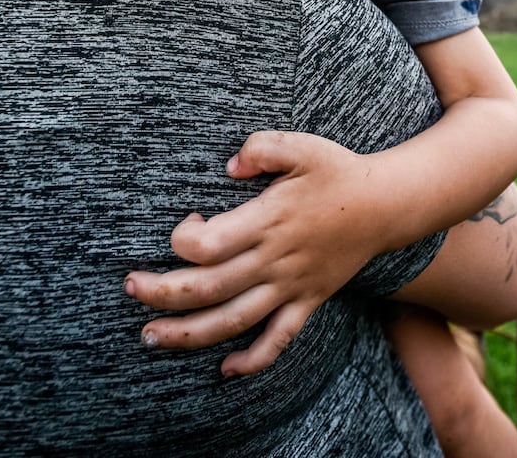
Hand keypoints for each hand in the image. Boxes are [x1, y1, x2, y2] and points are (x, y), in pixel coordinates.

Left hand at [124, 131, 389, 375]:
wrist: (386, 205)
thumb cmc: (337, 172)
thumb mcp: (302, 145)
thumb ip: (262, 148)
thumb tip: (229, 166)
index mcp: (269, 221)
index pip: (209, 245)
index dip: (183, 239)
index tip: (185, 223)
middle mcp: (275, 260)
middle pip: (208, 289)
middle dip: (161, 292)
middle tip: (130, 286)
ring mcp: (291, 286)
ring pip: (233, 321)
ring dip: (187, 334)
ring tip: (150, 337)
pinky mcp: (307, 301)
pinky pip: (279, 340)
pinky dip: (252, 360)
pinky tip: (225, 369)